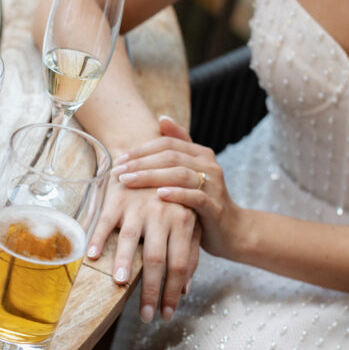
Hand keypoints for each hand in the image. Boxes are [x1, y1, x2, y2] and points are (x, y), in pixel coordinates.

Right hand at [88, 181, 199, 322]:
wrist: (151, 158)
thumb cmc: (171, 198)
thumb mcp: (188, 222)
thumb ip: (189, 253)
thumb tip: (185, 290)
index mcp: (184, 221)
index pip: (180, 265)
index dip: (173, 292)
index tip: (166, 315)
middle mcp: (162, 214)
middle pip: (157, 259)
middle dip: (151, 291)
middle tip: (145, 316)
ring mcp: (138, 206)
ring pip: (130, 239)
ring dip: (124, 263)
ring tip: (120, 285)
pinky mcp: (117, 199)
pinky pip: (105, 221)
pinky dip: (97, 239)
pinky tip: (92, 257)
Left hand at [111, 116, 243, 258]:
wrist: (231, 231)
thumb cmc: (202, 202)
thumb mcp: (190, 174)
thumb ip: (177, 148)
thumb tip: (162, 118)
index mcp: (201, 154)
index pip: (167, 143)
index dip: (141, 150)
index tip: (119, 160)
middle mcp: (209, 165)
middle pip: (171, 157)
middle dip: (140, 163)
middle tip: (117, 171)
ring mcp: (214, 185)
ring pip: (180, 174)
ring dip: (150, 176)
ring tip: (128, 182)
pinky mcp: (215, 207)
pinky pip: (195, 197)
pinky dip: (176, 194)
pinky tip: (158, 195)